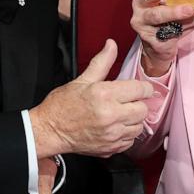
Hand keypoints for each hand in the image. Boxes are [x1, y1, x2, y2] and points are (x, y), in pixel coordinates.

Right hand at [30, 39, 152, 157]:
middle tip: (126, 101)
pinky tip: (116, 127)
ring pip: (139, 126)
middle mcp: (111, 116)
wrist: (50, 130)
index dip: (142, 87)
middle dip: (137, 103)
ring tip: (120, 114)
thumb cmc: (62, 106)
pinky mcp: (111, 147)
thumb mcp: (82, 79)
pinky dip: (127, 134)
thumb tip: (111, 45)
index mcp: (105, 95)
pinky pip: (131, 141)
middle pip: (143, 109)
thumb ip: (102, 62)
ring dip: (133, 119)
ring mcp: (112, 134)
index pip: (141, 90)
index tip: (138, 88)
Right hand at [131, 0, 193, 77]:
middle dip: (173, 12)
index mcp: (142, 3)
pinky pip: (176, 35)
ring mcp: (148, 33)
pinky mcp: (158, 44)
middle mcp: (141, 17)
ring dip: (186, 21)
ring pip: (168, 27)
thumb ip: (180, 0)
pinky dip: (191, 26)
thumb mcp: (166, 7)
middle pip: (157, 15)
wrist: (156, 46)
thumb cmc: (161, 20)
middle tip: (189, 9)